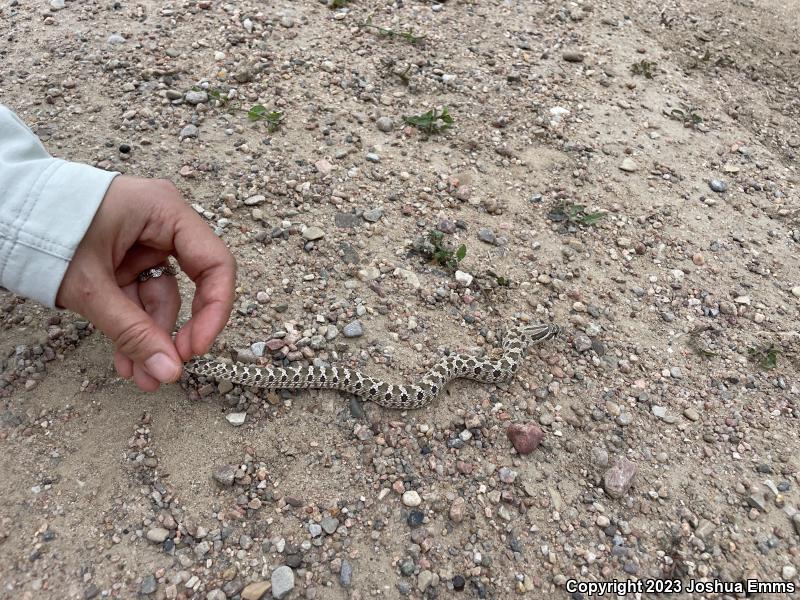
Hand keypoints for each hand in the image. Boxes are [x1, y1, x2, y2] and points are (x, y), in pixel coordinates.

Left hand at [56, 175, 235, 390]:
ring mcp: (142, 242)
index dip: (214, 310)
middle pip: (191, 284)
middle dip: (175, 331)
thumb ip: (133, 331)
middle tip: (168, 368)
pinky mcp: (124, 259)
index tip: (196, 348)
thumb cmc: (44, 228)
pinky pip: (138, 298)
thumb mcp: (92, 286)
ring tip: (138, 376)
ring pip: (161, 298)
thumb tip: (169, 372)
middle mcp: (162, 224)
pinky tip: (126, 359)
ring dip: (150, 338)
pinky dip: (132, 327)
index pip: (215, 264)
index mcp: (165, 211)